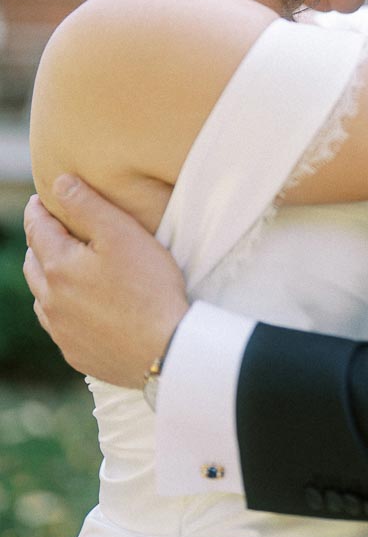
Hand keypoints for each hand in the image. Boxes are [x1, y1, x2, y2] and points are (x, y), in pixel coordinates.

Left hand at [23, 177, 188, 388]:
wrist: (165, 349)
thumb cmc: (148, 288)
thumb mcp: (122, 234)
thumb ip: (88, 205)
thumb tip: (59, 183)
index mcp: (59, 266)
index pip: (37, 228)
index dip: (38, 209)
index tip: (43, 198)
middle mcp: (51, 300)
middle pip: (33, 263)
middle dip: (39, 242)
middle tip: (53, 229)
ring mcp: (62, 331)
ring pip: (42, 297)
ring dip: (47, 277)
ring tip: (62, 266)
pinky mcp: (76, 353)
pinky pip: (59, 326)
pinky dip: (61, 309)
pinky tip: (78, 308)